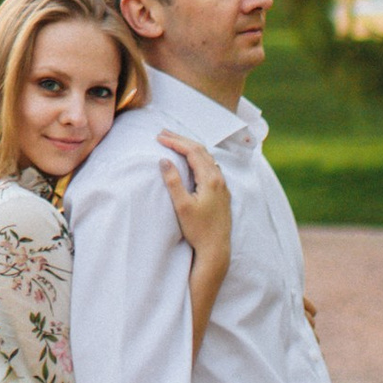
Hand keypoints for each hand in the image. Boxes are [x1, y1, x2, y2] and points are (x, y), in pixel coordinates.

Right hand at [157, 132, 230, 259]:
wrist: (216, 249)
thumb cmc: (198, 230)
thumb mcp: (182, 206)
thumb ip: (173, 181)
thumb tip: (164, 160)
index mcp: (211, 179)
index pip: (193, 152)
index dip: (175, 142)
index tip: (159, 137)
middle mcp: (219, 179)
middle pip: (201, 151)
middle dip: (182, 140)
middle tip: (163, 133)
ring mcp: (222, 186)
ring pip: (207, 158)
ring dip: (190, 147)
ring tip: (175, 142)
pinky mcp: (222, 193)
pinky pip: (211, 166)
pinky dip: (198, 157)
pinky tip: (192, 160)